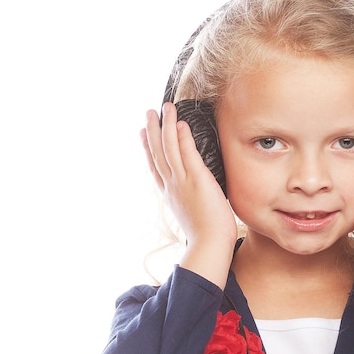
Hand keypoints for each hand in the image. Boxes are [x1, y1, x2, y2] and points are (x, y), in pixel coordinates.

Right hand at [141, 103, 237, 282]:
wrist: (210, 245)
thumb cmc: (207, 236)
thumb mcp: (193, 216)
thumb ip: (192, 203)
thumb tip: (199, 199)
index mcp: (170, 196)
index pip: (156, 168)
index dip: (148, 149)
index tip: (144, 134)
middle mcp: (172, 186)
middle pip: (158, 153)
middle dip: (153, 131)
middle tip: (148, 113)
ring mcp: (183, 182)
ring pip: (169, 148)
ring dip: (166, 126)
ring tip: (164, 108)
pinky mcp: (198, 180)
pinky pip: (187, 154)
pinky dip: (182, 137)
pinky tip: (180, 124)